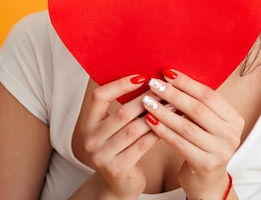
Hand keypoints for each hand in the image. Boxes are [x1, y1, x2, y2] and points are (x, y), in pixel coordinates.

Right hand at [79, 75, 159, 199]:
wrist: (119, 183)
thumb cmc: (121, 148)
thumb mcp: (114, 127)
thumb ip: (123, 106)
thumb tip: (149, 78)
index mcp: (87, 123)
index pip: (99, 96)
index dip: (120, 84)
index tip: (142, 76)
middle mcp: (90, 139)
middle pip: (122, 113)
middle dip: (147, 99)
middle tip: (166, 89)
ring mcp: (101, 156)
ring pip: (134, 129)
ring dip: (157, 115)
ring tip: (173, 105)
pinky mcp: (117, 168)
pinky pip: (142, 145)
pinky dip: (158, 132)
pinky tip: (171, 124)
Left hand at [141, 69, 243, 199]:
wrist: (207, 181)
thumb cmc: (203, 145)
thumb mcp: (209, 124)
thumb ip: (198, 105)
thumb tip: (170, 78)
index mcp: (234, 119)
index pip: (208, 95)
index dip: (187, 83)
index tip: (166, 73)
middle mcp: (231, 135)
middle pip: (197, 109)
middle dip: (173, 94)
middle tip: (154, 83)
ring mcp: (220, 151)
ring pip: (186, 126)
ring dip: (164, 111)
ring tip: (147, 101)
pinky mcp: (205, 165)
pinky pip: (179, 143)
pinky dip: (162, 130)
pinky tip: (150, 120)